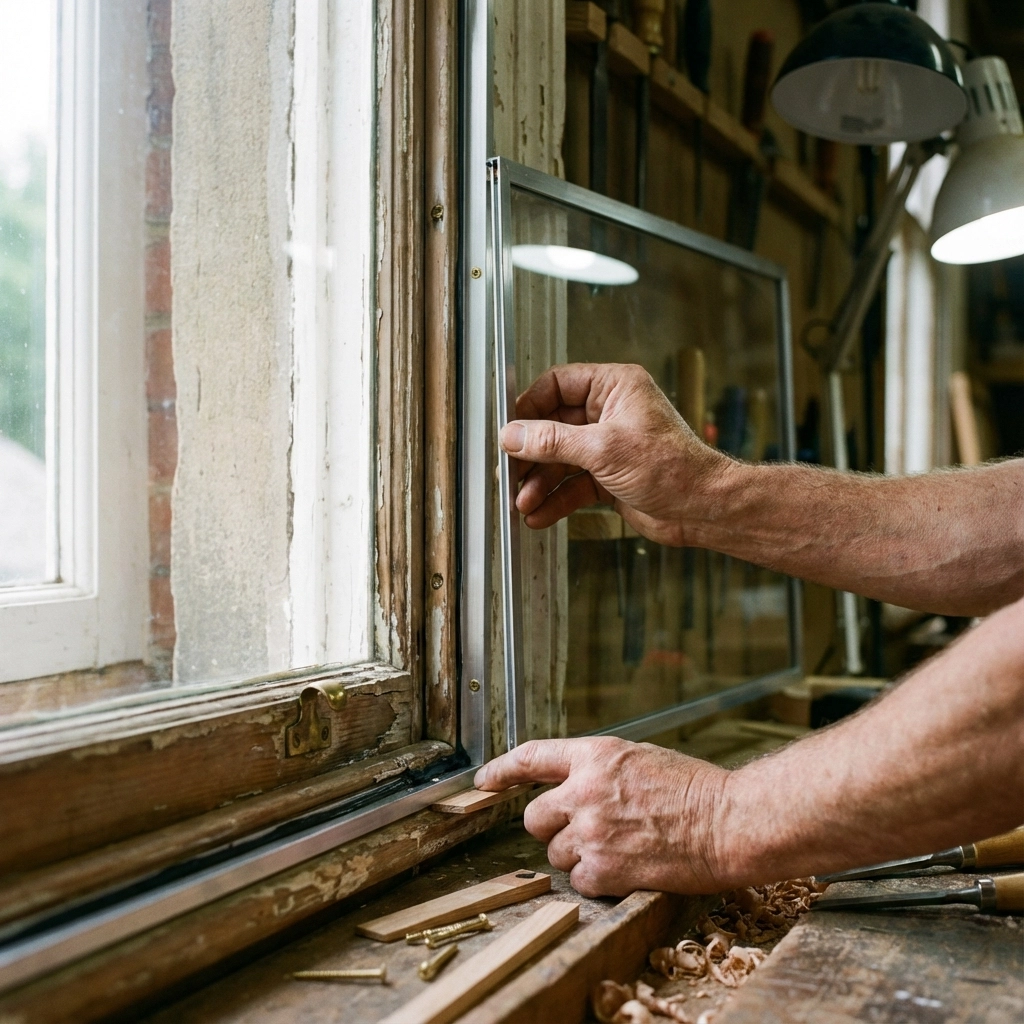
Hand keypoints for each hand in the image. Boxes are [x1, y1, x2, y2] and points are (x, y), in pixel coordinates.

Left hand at [474, 737, 729, 896]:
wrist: (727, 823)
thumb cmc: (693, 789)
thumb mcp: (638, 759)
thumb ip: (598, 769)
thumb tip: (571, 785)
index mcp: (595, 756)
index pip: (531, 757)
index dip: (501, 770)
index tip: (484, 782)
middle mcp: (584, 791)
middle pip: (533, 818)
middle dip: (552, 828)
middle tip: (585, 831)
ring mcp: (591, 831)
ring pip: (554, 853)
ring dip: (577, 856)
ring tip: (619, 849)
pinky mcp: (603, 868)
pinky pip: (576, 881)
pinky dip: (596, 881)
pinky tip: (626, 869)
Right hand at [501, 363, 728, 545]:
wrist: (702, 509)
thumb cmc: (673, 468)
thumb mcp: (604, 449)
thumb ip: (553, 441)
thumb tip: (514, 435)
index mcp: (615, 387)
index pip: (558, 384)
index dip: (530, 406)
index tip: (509, 428)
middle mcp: (611, 412)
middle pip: (554, 426)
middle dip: (532, 453)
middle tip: (510, 471)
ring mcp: (609, 446)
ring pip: (561, 459)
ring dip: (540, 482)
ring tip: (523, 502)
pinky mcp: (609, 476)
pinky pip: (573, 484)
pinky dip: (556, 499)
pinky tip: (539, 514)